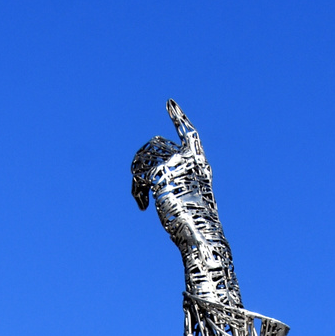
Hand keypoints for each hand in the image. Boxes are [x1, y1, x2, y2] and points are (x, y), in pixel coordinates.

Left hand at [132, 102, 239, 303]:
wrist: (198, 233)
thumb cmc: (195, 223)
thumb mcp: (188, 198)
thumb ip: (176, 182)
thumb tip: (152, 178)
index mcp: (198, 163)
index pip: (188, 133)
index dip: (178, 118)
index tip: (169, 103)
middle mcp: (187, 159)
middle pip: (154, 144)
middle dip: (142, 161)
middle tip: (139, 186)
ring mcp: (174, 164)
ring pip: (143, 157)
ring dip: (136, 178)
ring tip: (141, 199)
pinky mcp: (161, 173)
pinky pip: (138, 174)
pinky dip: (136, 191)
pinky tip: (142, 206)